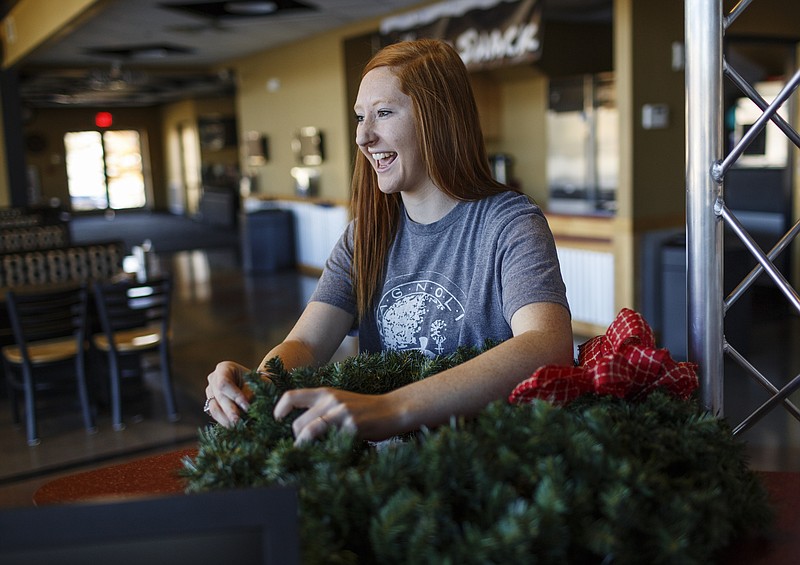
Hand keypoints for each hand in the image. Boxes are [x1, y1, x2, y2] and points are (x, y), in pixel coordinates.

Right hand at [204, 361, 253, 426]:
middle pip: (219, 397)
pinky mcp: (211, 405)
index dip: (234, 396)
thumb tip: (245, 406)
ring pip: (214, 408)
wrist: (255, 385)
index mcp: (224, 368)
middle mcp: (213, 379)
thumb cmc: (257, 381)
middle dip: (230, 411)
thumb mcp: (258, 383)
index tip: (247, 407)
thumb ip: (251, 392)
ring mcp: (210, 392)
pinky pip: (215, 415)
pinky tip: (235, 428)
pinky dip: (225, 422)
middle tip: (239, 422)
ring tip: (238, 428)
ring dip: (226, 419)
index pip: (224, 383)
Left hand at [273, 387, 398, 444]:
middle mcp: (330, 400)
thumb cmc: (364, 409)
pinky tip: (328, 456)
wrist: (392, 409)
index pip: (292, 396)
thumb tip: (301, 430)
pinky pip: (329, 442)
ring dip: (303, 447)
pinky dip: (323, 451)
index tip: (277, 421)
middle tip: (302, 448)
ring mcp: (340, 413)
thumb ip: (322, 409)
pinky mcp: (351, 426)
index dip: (279, 409)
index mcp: (325, 393)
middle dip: (297, 439)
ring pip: (308, 431)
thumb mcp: (340, 402)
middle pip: (298, 423)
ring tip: (305, 455)